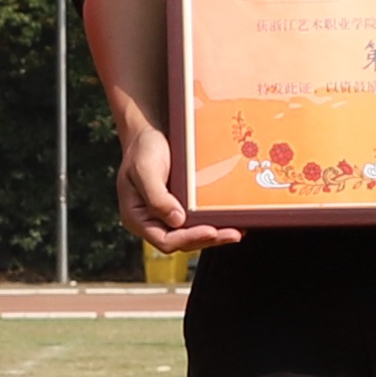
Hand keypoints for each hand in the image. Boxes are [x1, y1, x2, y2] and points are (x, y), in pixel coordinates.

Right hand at [112, 106, 222, 252]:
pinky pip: (198, 220)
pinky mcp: (181, 208)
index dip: (189, 238)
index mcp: (138, 219)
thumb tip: (177, 220)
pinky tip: (231, 219)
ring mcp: (167, 217)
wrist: (149, 134)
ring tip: (237, 231)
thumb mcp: (145, 170)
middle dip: (209, 239)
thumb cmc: (143, 150)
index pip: (165, 240)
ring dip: (216, 235)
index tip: (210, 231)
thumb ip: (157, 197)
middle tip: (234, 234)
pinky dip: (214, 222)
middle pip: (183, 242)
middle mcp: (153, 222)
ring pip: (193, 234)